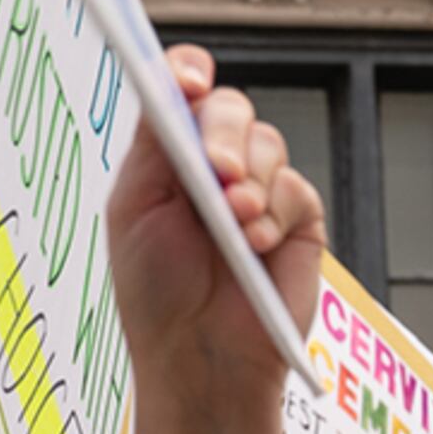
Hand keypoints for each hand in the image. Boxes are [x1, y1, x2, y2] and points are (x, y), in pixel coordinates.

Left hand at [110, 45, 324, 424]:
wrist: (199, 361)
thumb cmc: (156, 295)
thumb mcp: (135, 209)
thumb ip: (154, 145)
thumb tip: (173, 86)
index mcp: (170, 156)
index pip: (182, 92)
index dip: (187, 72)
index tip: (187, 79)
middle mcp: (216, 165)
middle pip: (228, 107)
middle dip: (223, 133)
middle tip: (217, 170)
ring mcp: (259, 190)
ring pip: (267, 142)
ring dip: (250, 179)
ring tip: (235, 224)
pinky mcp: (297, 221)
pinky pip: (295, 189)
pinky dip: (273, 213)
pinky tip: (255, 246)